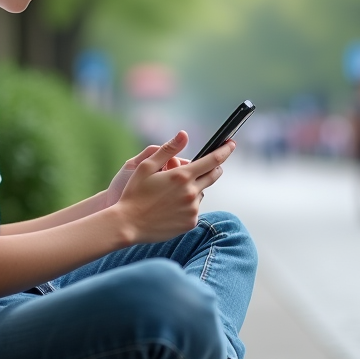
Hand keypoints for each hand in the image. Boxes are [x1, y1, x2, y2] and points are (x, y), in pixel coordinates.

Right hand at [114, 131, 233, 244]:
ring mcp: (192, 209)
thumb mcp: (146, 166)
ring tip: (172, 193)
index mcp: (182, 176)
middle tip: (208, 166)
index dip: (224, 151)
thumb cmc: (134, 193)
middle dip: (214, 168)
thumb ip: (168, 149)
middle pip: (213, 176)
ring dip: (194, 188)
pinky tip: (171, 207)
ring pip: (201, 193)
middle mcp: (191, 192)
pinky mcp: (190, 223)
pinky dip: (188, 205)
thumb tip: (184, 134)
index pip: (212, 160)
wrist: (128, 224)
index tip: (231, 144)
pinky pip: (194, 209)